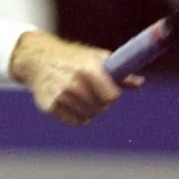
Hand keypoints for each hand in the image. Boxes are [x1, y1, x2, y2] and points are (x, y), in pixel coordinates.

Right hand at [10, 32, 143, 125]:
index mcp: (88, 68)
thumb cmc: (72, 58)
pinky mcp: (50, 106)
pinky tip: (72, 102)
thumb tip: (140, 83)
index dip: (112, 94)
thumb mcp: (94, 58)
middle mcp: (74, 82)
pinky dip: (77, 115)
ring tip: (81, 95)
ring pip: (89, 116)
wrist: (38, 58)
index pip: (111, 96)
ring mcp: (61, 95)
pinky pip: (75, 121)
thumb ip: (118, 72)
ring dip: (89, 109)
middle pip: (101, 108)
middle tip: (93, 92)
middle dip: (101, 102)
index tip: (108, 90)